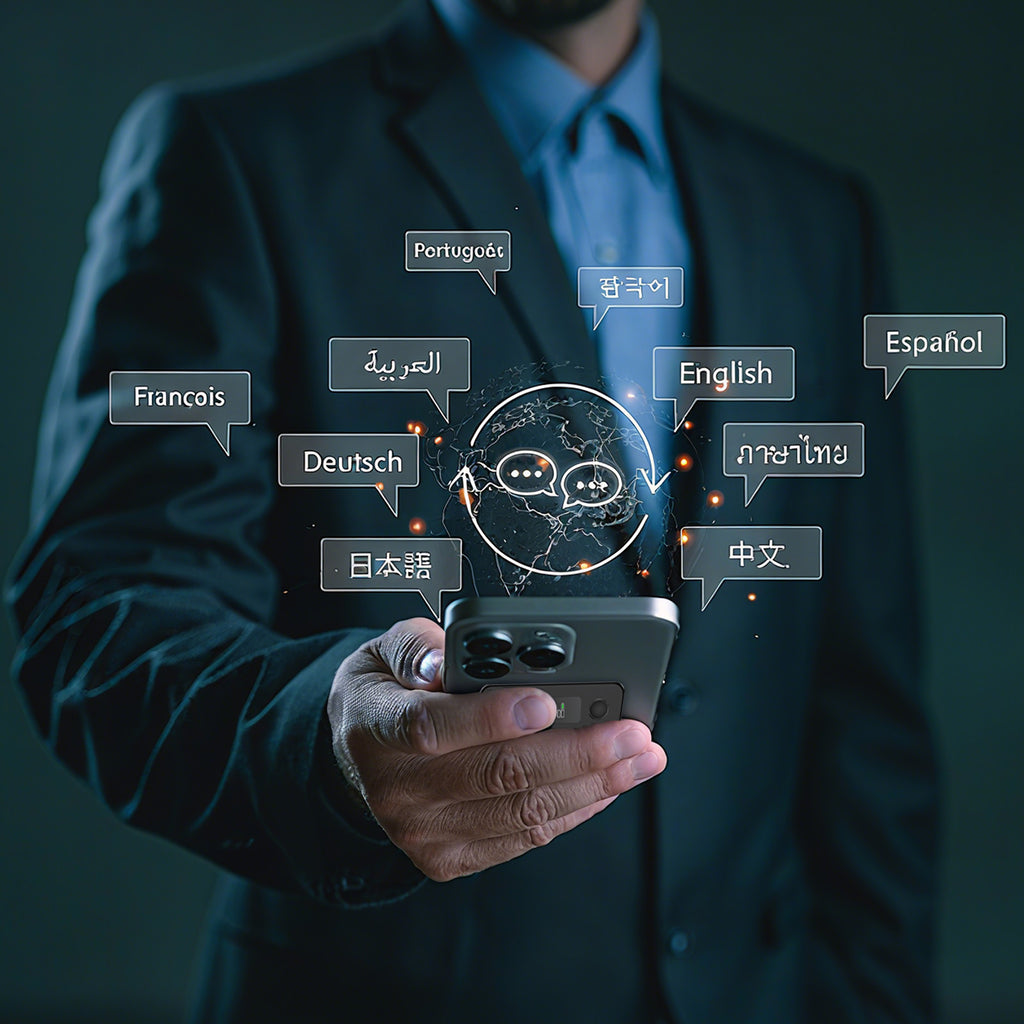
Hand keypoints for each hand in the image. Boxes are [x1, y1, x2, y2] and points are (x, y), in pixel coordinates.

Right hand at [325, 618, 666, 881]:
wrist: (357, 756)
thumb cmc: (387, 691)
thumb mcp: (384, 651)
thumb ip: (419, 648)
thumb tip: (452, 658)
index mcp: (376, 727)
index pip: (431, 726)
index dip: (491, 716)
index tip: (547, 702)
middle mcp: (397, 788)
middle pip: (496, 775)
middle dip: (575, 752)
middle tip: (631, 731)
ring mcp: (424, 832)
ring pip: (521, 813)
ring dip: (592, 784)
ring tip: (640, 757)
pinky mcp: (449, 859)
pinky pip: (523, 838)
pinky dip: (573, 810)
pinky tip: (607, 784)